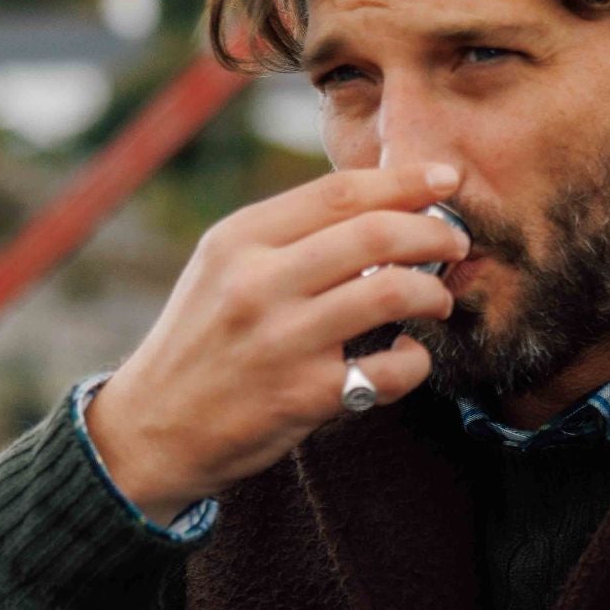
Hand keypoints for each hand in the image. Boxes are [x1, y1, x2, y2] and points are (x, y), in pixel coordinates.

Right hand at [85, 162, 470, 521]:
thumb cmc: (203, 343)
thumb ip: (289, 238)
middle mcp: (258, 282)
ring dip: (432, 292)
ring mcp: (282, 340)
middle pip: (375, 233)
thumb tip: (378, 207)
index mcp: (240, 240)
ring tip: (437, 300)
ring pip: (391, 292)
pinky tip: (408, 358)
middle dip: (434, 232)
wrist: (154, 429)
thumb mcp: (223, 270)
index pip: (339, 192)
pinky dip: (415, 361)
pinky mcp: (304, 396)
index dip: (404, 181)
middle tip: (456, 243)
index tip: (445, 180)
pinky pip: (390, 370)